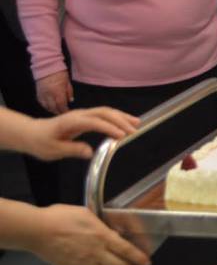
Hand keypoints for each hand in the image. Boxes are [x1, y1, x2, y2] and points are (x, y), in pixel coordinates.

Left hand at [25, 107, 139, 160]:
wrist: (31, 133)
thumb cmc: (40, 142)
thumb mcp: (53, 150)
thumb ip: (72, 150)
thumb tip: (90, 152)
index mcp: (71, 122)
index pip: (94, 122)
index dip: (109, 128)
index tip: (122, 136)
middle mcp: (79, 115)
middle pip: (104, 112)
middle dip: (121, 120)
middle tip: (135, 130)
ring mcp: (83, 114)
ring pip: (105, 111)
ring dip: (122, 116)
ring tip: (137, 123)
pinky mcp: (85, 117)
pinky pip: (103, 115)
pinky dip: (116, 117)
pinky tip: (125, 123)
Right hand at [33, 204, 150, 264]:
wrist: (37, 230)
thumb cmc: (61, 217)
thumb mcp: (88, 213)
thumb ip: (102, 223)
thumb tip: (113, 229)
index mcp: (102, 236)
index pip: (126, 249)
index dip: (139, 258)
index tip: (147, 262)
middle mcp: (95, 252)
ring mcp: (83, 263)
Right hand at [36, 70, 72, 114]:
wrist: (46, 65)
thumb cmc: (59, 72)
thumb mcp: (67, 82)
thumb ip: (69, 92)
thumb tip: (70, 100)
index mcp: (57, 91)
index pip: (61, 105)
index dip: (65, 110)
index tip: (68, 112)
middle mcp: (49, 94)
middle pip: (54, 108)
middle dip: (59, 112)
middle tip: (63, 112)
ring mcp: (42, 94)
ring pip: (47, 106)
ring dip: (52, 110)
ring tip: (57, 110)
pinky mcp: (38, 93)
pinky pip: (41, 103)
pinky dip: (46, 106)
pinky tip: (50, 106)